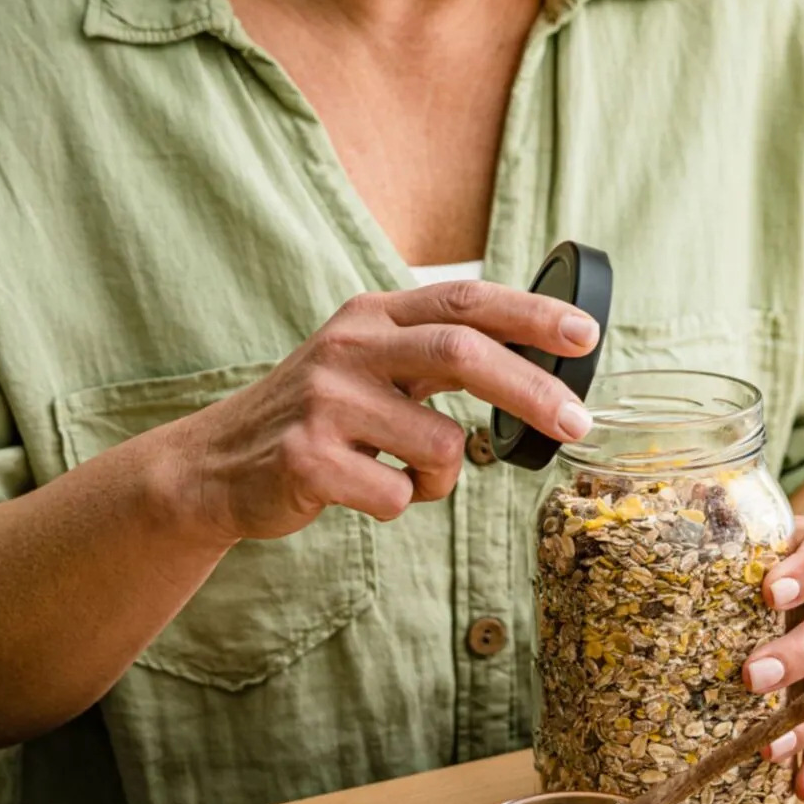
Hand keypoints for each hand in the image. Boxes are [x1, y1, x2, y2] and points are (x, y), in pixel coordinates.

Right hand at [163, 282, 598, 542]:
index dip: (532, 315)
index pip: (466, 300)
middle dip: (533, 390)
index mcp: (372, 316)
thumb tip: (541, 359)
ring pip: (441, 445)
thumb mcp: (370, 363)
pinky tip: (361, 490)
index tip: (587, 335)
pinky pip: (398, 494)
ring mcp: (325, 402)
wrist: (216, 465)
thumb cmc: (319, 416)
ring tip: (404, 473)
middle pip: (463, 354)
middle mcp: (349, 348)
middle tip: (578, 422)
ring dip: (444, 477)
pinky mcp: (306, 459)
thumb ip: (436, 352)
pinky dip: (399, 503)